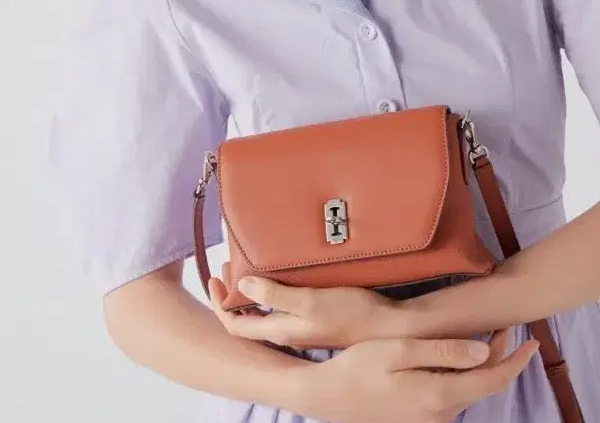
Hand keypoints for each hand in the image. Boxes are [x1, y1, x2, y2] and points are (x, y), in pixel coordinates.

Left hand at [207, 264, 400, 349]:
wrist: (385, 325)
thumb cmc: (350, 312)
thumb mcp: (310, 301)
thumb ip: (275, 295)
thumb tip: (242, 285)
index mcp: (280, 331)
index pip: (235, 325)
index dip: (219, 304)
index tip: (214, 278)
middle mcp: (286, 332)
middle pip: (246, 319)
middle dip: (231, 294)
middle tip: (227, 267)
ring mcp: (300, 327)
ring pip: (263, 313)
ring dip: (250, 292)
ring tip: (247, 266)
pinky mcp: (314, 318)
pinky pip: (281, 307)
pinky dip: (270, 292)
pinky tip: (280, 274)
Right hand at [292, 328, 539, 422]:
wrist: (327, 398)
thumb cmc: (359, 367)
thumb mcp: (399, 349)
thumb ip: (443, 351)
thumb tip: (484, 353)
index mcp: (440, 395)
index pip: (492, 379)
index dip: (516, 360)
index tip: (533, 340)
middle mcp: (442, 414)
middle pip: (484, 386)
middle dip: (502, 359)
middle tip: (509, 329)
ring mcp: (431, 420)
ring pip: (469, 391)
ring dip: (484, 367)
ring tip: (489, 337)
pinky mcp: (420, 418)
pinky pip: (453, 396)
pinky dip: (465, 376)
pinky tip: (459, 358)